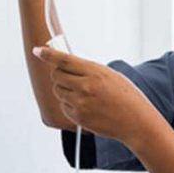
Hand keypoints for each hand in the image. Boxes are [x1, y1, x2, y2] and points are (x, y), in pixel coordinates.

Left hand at [32, 46, 161, 143]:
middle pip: (56, 75)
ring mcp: (80, 103)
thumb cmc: (126, 96)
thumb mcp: (110, 75)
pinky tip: (86, 105)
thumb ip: (88, 69)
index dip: (48, 54)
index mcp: (94, 72)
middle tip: (69, 75)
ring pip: (58, 91)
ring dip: (64, 89)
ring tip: (82, 92)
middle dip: (59, 73)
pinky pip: (64, 106)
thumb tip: (67, 64)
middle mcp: (85, 87)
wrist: (136, 121)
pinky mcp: (78, 118)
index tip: (37, 50)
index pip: (64, 60)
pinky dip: (70, 103)